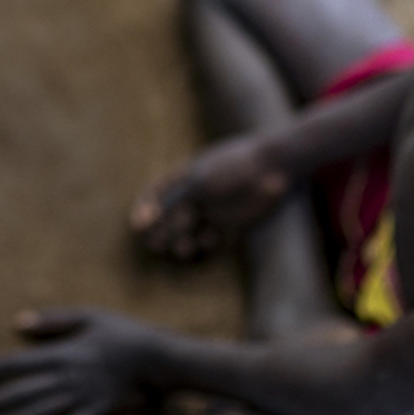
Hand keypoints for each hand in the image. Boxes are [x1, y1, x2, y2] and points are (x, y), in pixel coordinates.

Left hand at [0, 309, 165, 414]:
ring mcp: (81, 399)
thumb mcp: (88, 315)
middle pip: (24, 392)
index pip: (23, 363)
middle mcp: (69, 379)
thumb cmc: (120, 332)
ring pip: (40, 414)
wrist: (156, 357)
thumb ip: (54, 320)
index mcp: (65, 353)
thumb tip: (20, 322)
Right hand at [129, 135, 288, 260]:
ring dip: (181, 244)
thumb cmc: (233, 167)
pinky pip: (209, 242)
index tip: (139, 226)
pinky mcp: (229, 225)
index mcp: (184, 176)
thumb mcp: (196, 183)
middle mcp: (195, 194)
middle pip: (167, 219)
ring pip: (187, 234)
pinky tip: (209, 240)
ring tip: (185, 248)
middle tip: (158, 244)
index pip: (154, 195)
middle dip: (160, 233)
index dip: (143, 211)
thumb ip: (169, 204)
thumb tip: (140, 224)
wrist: (274, 166)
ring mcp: (211, 210)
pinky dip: (204, 246)